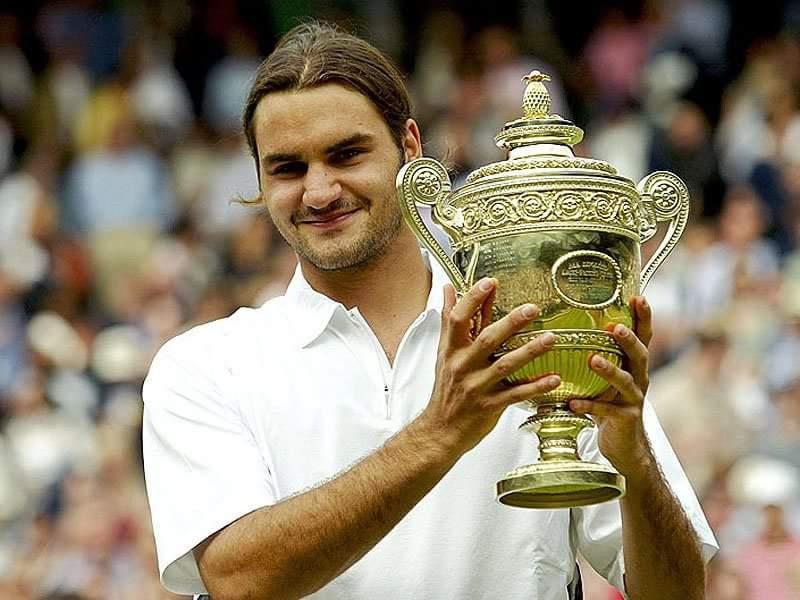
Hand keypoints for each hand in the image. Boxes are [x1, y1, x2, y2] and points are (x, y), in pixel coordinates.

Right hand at [421, 278, 560, 454]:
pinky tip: (553, 378)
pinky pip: (516, 394)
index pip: (459, 319)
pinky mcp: (490, 406)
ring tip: (551, 338)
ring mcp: (477, 386)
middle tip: (532, 308)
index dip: (473, 299)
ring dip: (530, 351)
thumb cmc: (446, 388)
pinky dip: (535, 386)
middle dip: (510, 323)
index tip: (490, 282)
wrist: (440, 429)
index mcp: (452, 350)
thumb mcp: (443, 352)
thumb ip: (449, 319)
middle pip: (487, 339)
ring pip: (505, 365)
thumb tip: (449, 288)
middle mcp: (463, 366)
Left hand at [569, 297, 653, 475]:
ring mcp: (633, 399)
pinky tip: (572, 403)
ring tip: (593, 360)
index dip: (643, 318)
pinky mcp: (625, 419)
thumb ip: (595, 356)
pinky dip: (589, 406)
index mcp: (634, 365)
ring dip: (609, 370)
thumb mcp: (605, 378)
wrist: (624, 445)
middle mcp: (638, 379)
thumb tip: (565, 327)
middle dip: (628, 340)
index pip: (643, 336)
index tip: (639, 297)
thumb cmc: (610, 404)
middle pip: (639, 355)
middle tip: (615, 328)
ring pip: (625, 381)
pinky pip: (606, 411)